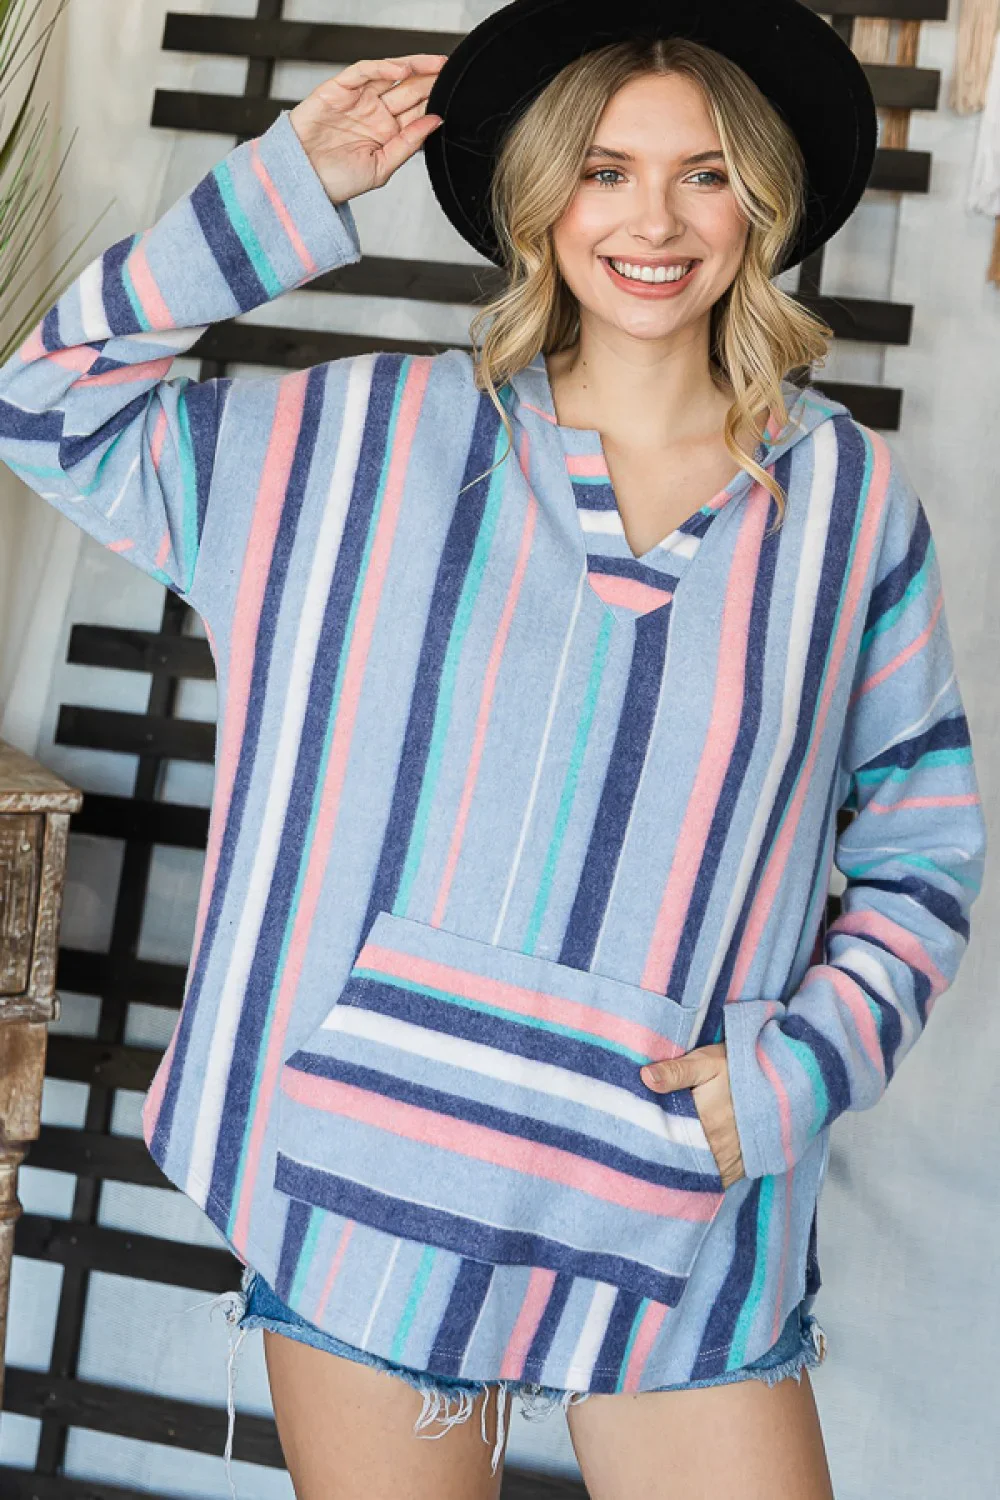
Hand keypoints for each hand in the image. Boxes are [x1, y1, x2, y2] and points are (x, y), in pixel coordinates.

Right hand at [288, 54, 446, 205]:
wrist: (303, 182)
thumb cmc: (337, 181)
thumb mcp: (382, 167)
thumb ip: (409, 144)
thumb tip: (435, 121)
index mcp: (387, 134)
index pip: (416, 112)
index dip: (434, 100)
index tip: (455, 94)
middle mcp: (374, 113)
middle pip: (408, 90)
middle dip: (429, 80)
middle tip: (449, 72)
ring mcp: (358, 99)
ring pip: (389, 74)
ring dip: (413, 67)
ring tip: (434, 66)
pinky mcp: (338, 88)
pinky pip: (363, 71)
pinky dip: (381, 67)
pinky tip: (400, 69)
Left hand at [641, 1042, 745, 1189]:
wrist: (782, 1080)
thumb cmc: (741, 1068)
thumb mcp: (708, 1062)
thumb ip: (676, 1071)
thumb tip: (644, 1077)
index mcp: (705, 1121)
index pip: (667, 1140)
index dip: (649, 1141)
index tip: (634, 1141)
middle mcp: (718, 1147)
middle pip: (681, 1161)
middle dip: (663, 1159)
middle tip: (643, 1155)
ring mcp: (732, 1160)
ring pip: (699, 1174)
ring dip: (683, 1169)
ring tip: (662, 1164)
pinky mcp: (743, 1166)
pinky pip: (717, 1180)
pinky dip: (703, 1177)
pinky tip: (690, 1169)